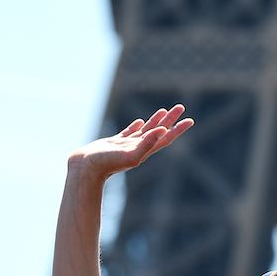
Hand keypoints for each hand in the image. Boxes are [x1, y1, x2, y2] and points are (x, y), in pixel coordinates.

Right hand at [67, 105, 193, 177]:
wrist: (86, 168)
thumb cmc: (107, 163)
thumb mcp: (130, 154)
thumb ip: (147, 143)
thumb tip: (163, 130)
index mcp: (145, 151)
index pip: (166, 138)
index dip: (178, 129)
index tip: (190, 120)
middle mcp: (138, 148)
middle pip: (159, 131)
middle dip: (170, 119)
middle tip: (181, 107)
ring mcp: (126, 146)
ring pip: (145, 130)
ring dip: (155, 120)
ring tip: (164, 110)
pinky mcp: (114, 144)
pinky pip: (129, 133)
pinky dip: (136, 126)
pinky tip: (139, 122)